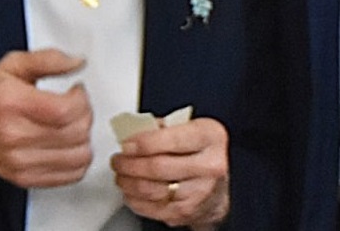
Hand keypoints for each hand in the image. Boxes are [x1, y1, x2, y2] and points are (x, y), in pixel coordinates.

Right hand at [0, 48, 92, 188]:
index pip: (66, 110)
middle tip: (76, 107)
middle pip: (76, 132)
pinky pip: (71, 174)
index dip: (81, 98)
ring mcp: (20, 161)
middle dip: (85, 115)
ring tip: (71, 126)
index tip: (76, 91)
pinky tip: (68, 145)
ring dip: (84, 138)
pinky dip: (78, 159)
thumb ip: (48, 59)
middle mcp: (14, 135)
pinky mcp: (26, 178)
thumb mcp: (11, 67)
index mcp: (11, 103)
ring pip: (79, 155)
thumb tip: (77, 63)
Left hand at [112, 117, 230, 230]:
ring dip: (127, 182)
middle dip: (129, 164)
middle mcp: (209, 166)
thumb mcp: (191, 130)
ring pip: (150, 189)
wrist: (221, 187)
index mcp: (211, 138)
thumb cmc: (203, 154)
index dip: (142, 143)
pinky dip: (133, 199)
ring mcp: (198, 192)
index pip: (171, 140)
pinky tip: (130, 190)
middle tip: (118, 160)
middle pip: (157, 167)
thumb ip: (164, 127)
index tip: (126, 144)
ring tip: (122, 174)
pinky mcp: (186, 212)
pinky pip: (149, 208)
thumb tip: (133, 131)